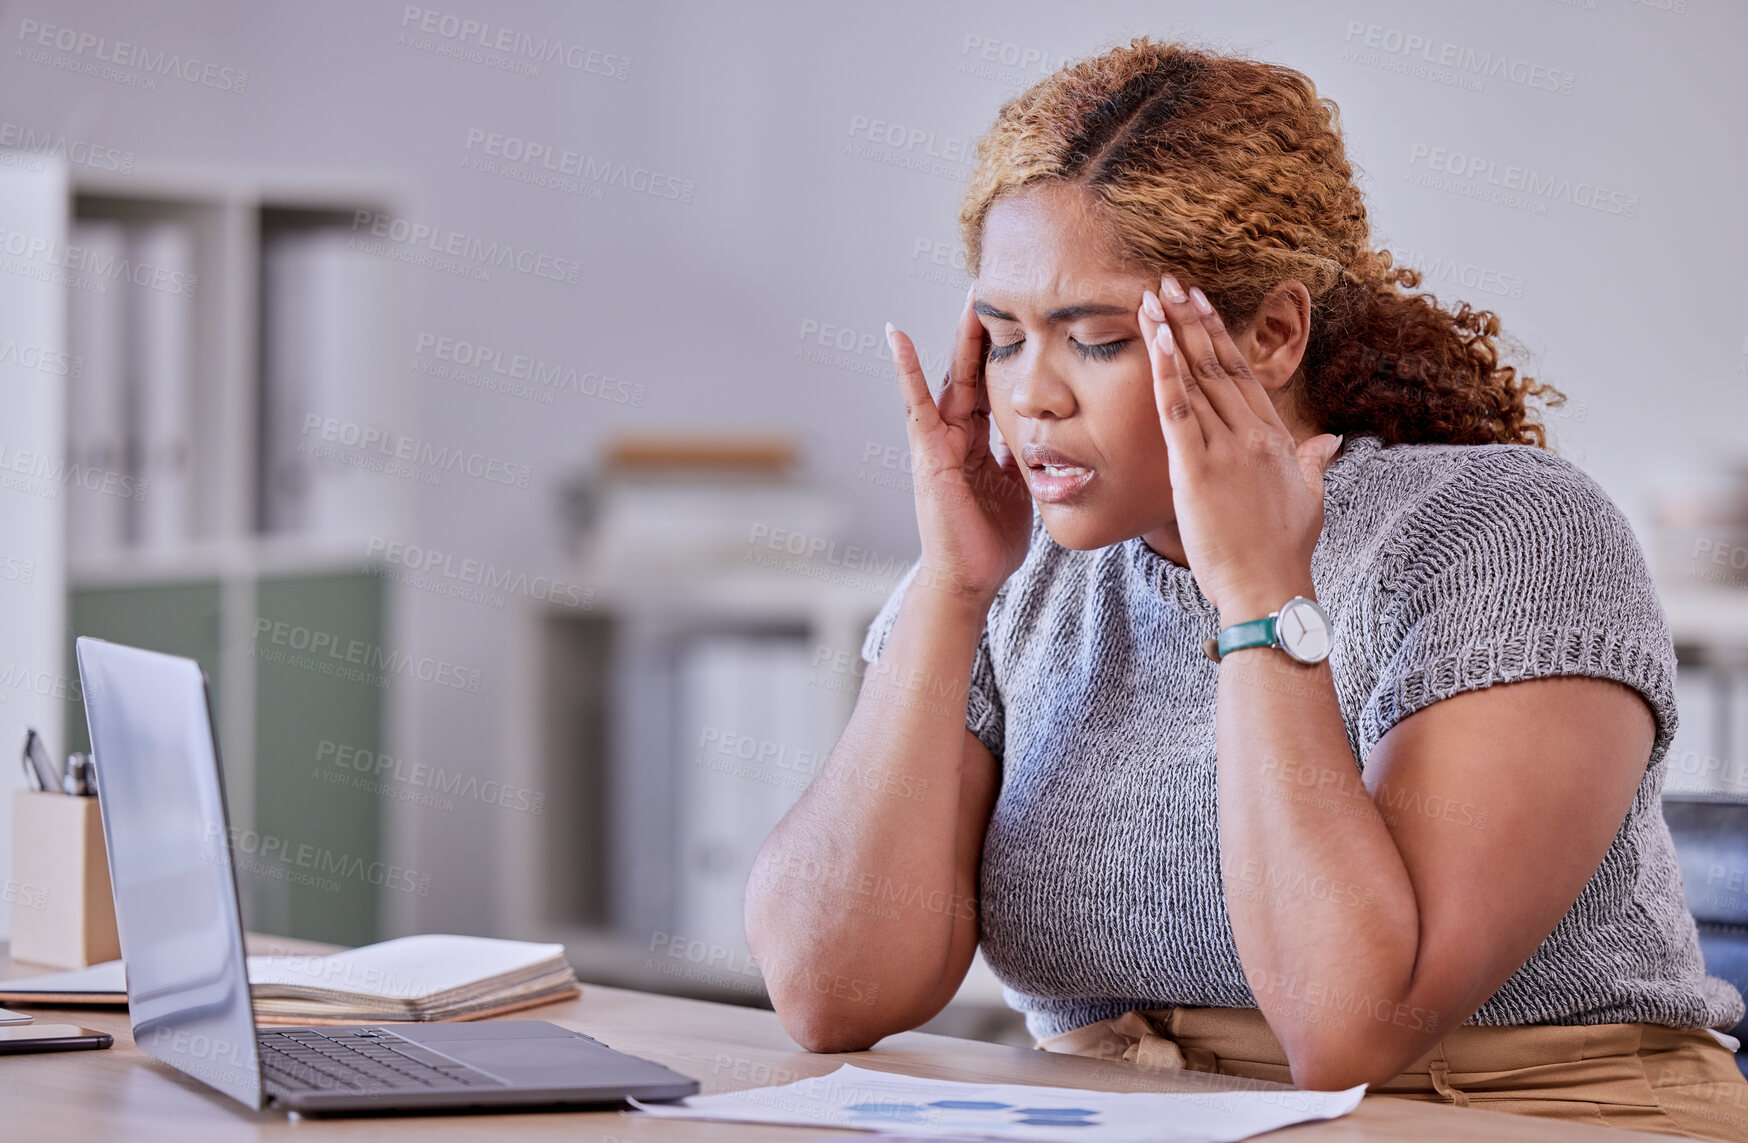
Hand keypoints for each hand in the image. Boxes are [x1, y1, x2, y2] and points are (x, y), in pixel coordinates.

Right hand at [886, 285, 1031, 604]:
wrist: (968, 577)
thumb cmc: (991, 541)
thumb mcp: (1022, 489)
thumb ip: (1029, 459)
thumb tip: (1051, 439)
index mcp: (981, 441)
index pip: (995, 385)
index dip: (1009, 351)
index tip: (1027, 315)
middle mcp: (957, 433)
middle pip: (974, 371)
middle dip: (987, 331)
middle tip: (1001, 286)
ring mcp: (938, 439)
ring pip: (951, 377)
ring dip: (960, 337)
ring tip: (970, 295)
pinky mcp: (926, 451)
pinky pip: (916, 404)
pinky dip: (904, 370)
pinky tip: (894, 335)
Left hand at [1138, 275, 1341, 619]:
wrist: (1269, 588)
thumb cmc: (1284, 551)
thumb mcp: (1309, 499)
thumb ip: (1314, 464)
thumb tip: (1330, 442)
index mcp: (1274, 438)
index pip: (1242, 374)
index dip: (1218, 335)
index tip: (1200, 303)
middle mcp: (1251, 434)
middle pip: (1216, 364)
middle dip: (1191, 318)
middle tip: (1169, 281)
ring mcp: (1225, 449)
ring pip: (1196, 377)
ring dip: (1173, 332)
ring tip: (1153, 296)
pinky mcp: (1197, 470)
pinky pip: (1178, 411)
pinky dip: (1166, 372)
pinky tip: (1157, 340)